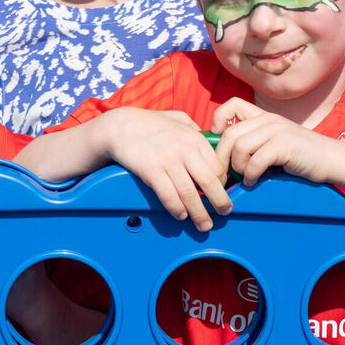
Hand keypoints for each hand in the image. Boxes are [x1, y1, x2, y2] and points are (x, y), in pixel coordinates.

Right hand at [91, 108, 231, 230]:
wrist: (120, 126)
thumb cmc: (149, 123)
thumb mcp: (178, 119)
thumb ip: (195, 129)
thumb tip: (211, 142)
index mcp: (194, 138)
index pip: (217, 167)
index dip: (222, 184)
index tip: (222, 194)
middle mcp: (184, 150)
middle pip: (209, 182)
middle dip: (220, 202)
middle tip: (224, 213)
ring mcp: (167, 161)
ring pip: (190, 194)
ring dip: (200, 213)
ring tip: (204, 225)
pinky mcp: (151, 171)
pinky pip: (168, 195)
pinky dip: (177, 209)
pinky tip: (181, 215)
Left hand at [212, 97, 336, 185]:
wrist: (332, 160)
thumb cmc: (298, 156)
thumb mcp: (272, 142)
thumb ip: (251, 142)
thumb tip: (220, 156)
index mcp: (263, 116)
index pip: (231, 104)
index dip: (217, 119)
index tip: (217, 139)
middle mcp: (268, 119)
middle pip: (229, 133)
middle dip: (221, 157)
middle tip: (225, 174)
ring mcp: (277, 131)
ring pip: (240, 147)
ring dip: (238, 167)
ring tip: (245, 177)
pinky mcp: (285, 145)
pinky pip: (256, 161)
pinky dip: (251, 175)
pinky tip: (254, 181)